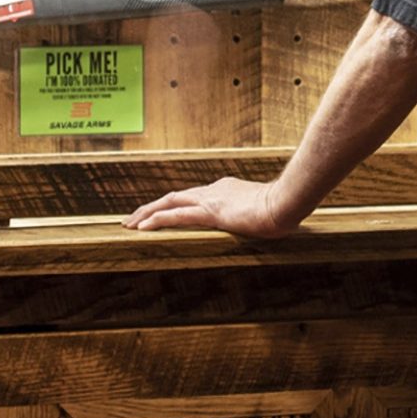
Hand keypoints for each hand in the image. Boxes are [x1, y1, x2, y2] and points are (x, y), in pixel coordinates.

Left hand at [123, 177, 296, 237]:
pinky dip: (157, 220)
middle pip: (174, 198)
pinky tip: (143, 227)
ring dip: (147, 213)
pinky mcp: (210, 212)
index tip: (159, 214)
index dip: (172, 205)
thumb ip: (255, 215)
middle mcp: (214, 190)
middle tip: (132, 220)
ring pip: (169, 204)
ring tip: (129, 224)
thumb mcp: (265, 212)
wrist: (287, 202)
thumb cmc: (283, 209)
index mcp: (225, 190)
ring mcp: (211, 199)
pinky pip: (177, 216)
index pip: (191, 197)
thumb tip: (260, 224)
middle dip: (151, 208)